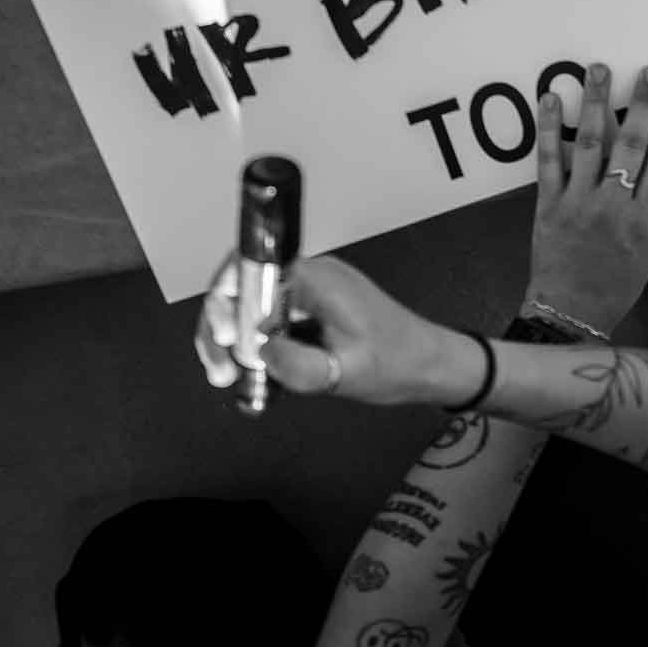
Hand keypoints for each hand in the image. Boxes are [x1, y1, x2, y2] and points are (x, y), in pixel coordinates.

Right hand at [195, 254, 478, 406]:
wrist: (428, 366)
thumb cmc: (397, 362)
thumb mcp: (345, 372)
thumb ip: (297, 364)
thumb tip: (256, 351)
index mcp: (315, 277)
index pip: (249, 268)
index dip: (226, 301)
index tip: (227, 337)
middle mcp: (306, 278)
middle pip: (238, 289)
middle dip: (220, 329)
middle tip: (223, 371)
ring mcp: (305, 295)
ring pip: (246, 308)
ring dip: (230, 343)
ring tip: (229, 378)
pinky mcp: (306, 313)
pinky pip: (264, 323)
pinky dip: (250, 348)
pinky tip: (249, 376)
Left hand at [522, 62, 647, 332]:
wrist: (570, 312)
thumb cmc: (616, 284)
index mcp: (644, 220)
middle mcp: (613, 207)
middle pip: (631, 147)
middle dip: (642, 106)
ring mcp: (579, 204)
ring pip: (589, 145)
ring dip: (594, 103)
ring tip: (598, 68)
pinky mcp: (548, 205)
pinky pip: (547, 161)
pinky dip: (548, 129)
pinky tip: (551, 99)